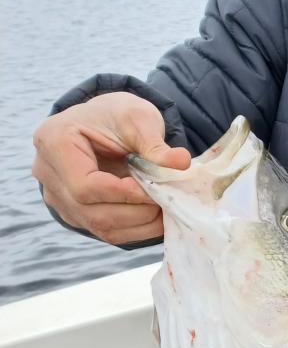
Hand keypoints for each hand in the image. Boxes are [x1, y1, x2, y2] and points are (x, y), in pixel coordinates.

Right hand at [32, 94, 190, 244]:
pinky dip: (136, 229)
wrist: (104, 123)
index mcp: (55, 142)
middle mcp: (49, 174)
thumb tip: (180, 163)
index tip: (156, 190)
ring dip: (139, 224)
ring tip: (167, 209)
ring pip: (99, 227)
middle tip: (168, 201)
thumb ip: (155, 142)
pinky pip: (105, 231)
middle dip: (136, 211)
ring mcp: (58, 197)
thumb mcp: (137, 117)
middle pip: (91, 211)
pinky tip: (157, 218)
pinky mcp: (76, 213)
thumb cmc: (117, 115)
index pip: (84, 185)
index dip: (123, 194)